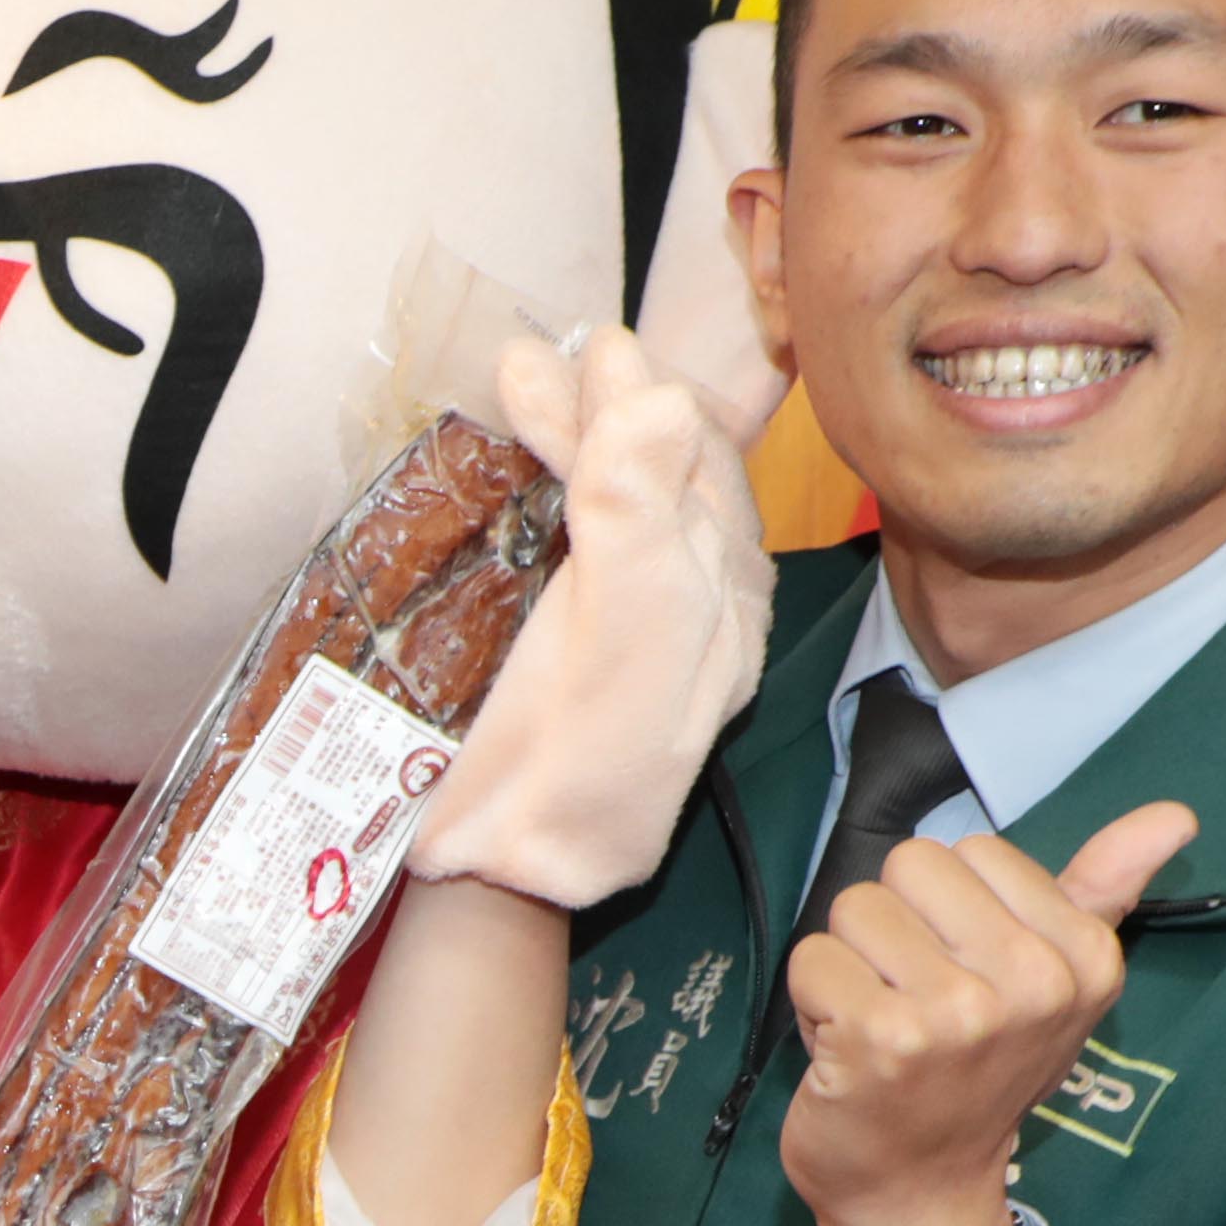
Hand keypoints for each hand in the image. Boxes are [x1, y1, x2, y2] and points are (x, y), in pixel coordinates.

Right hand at [419, 325, 768, 908]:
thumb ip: (643, 515)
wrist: (499, 875)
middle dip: (594, 403)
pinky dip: (534, 484)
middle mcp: (686, 604)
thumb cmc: (577, 764)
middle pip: (650, 467)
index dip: (637, 399)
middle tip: (526, 359)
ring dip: (559, 430)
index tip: (581, 350)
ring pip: (604, 494)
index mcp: (725, 598)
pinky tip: (503, 460)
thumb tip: (655, 393)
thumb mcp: (626, 632)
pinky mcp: (558, 645)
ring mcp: (618, 624)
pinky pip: (563, 537)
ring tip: (511, 379)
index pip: (694, 461)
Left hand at [778, 802, 1196, 1225]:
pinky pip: (814, 958)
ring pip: (855, 907)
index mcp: (1085, 958)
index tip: (966, 974)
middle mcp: (1032, 983)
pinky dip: (813, 1001)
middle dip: (896, 925)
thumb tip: (1177, 814)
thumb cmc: (980, 1075)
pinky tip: (849, 1051)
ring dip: (851, 966)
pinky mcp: (883, 1037)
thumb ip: (1106, 888)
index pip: (975, 851)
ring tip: (883, 1026)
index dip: (950, 908)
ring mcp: (958, 1013)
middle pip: (912, 865)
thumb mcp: (1060, 981)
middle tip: (915, 1001)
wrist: (924, 1193)